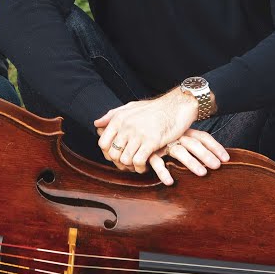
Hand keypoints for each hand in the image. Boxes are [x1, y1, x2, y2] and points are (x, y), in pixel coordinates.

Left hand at [94, 90, 228, 179]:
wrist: (177, 105)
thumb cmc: (155, 108)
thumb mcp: (131, 107)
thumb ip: (113, 115)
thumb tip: (97, 124)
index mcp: (119, 119)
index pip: (103, 143)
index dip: (108, 154)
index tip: (118, 157)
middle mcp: (126, 126)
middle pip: (113, 154)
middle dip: (119, 163)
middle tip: (128, 164)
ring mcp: (138, 134)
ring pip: (125, 160)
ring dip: (130, 167)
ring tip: (137, 165)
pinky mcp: (152, 141)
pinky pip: (138, 161)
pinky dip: (140, 168)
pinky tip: (145, 166)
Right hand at [141, 130, 230, 185]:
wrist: (133, 126)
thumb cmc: (160, 135)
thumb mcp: (176, 136)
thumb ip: (189, 144)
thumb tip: (210, 157)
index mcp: (183, 131)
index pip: (203, 136)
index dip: (215, 147)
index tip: (226, 158)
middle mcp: (175, 135)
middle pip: (194, 143)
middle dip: (207, 155)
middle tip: (217, 166)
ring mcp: (163, 143)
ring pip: (179, 152)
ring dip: (191, 162)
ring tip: (202, 174)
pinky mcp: (149, 151)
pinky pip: (157, 162)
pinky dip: (163, 172)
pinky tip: (170, 182)